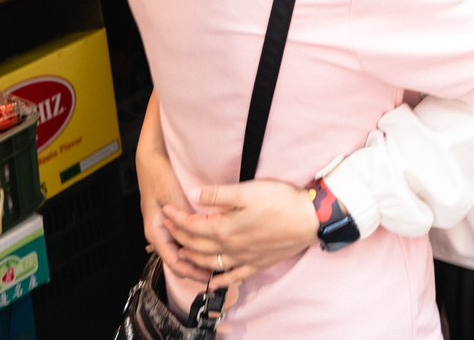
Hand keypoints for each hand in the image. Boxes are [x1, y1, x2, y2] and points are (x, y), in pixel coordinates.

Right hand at [137, 131, 209, 282]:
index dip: (193, 272)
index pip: (175, 263)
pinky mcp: (172, 221)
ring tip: (217, 263)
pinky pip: (184, 239)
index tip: (210, 278)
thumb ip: (185, 216)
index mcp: (156, 233)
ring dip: (197, 258)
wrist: (153, 158)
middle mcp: (159, 234)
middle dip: (197, 269)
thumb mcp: (173, 196)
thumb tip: (201, 233)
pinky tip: (210, 245)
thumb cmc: (160, 175)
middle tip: (219, 275)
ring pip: (182, 251)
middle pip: (179, 261)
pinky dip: (196, 245)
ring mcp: (164, 228)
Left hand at [162, 179, 318, 287]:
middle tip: (169, 228)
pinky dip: (219, 281)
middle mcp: (230, 248)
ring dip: (192, 259)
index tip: (166, 210)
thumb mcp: (247, 191)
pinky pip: (233, 277)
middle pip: (197, 246)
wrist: (307, 220)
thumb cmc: (279, 201)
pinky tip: (212, 282)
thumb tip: (192, 194)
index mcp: (225, 229)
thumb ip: (217, 194)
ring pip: (210, 264)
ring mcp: (243, 259)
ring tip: (181, 253)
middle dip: (179, 237)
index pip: (192, 226)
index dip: (177, 218)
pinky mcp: (256, 264)